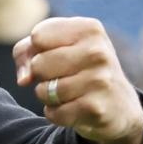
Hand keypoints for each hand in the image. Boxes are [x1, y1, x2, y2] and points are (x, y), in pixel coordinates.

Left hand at [13, 18, 142, 143]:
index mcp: (89, 29)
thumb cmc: (78, 69)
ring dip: (47, 96)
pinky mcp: (96, 108)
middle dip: (40, 75)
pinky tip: (73, 108)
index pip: (37, 36)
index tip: (52, 56)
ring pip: (43, 91)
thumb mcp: (57, 48)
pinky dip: (55, 114)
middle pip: (38, 64)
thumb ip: (26, 51)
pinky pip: (54, 113)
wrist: (119, 106)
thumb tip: (23, 79)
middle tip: (60, 78)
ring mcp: (100, 80)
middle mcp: (98, 52)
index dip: (34, 51)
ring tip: (67, 93)